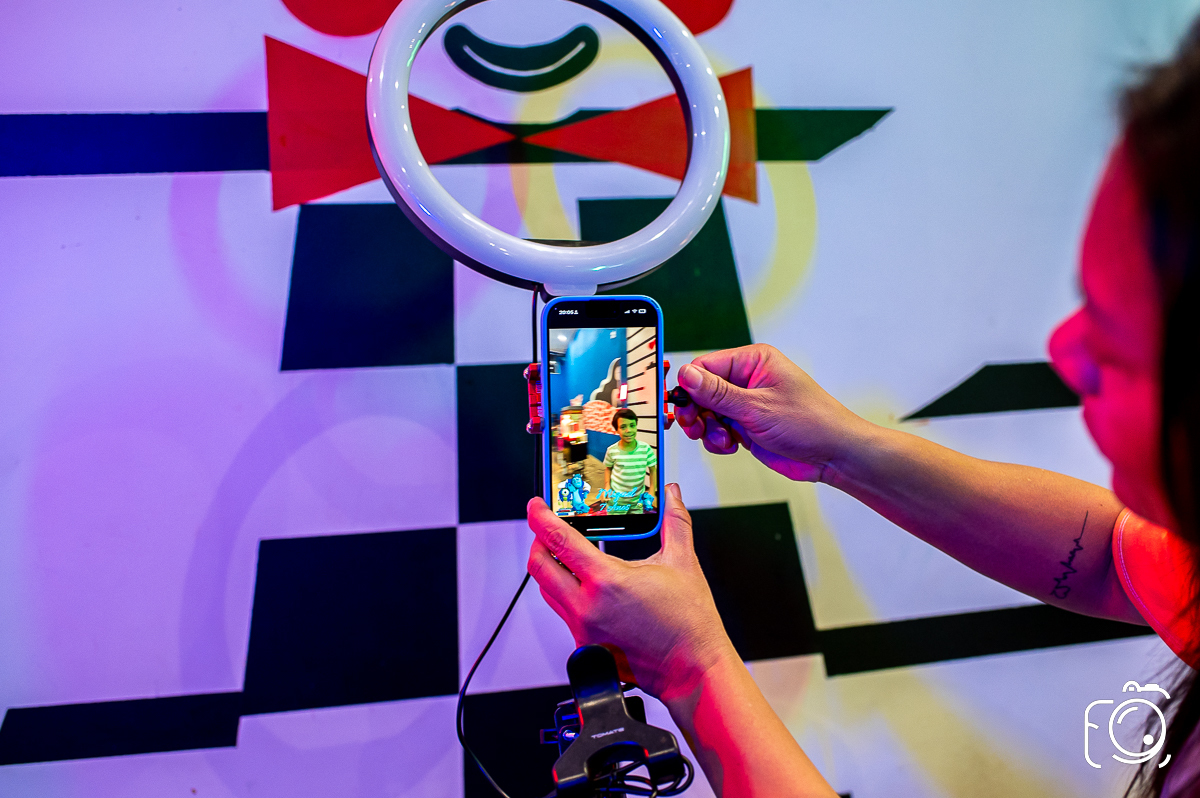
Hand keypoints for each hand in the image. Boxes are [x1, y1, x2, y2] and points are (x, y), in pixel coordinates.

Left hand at [526, 483, 737, 701]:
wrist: (693, 670)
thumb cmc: (689, 624)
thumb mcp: (683, 563)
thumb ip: (675, 522)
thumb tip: (672, 494)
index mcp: (607, 580)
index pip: (558, 540)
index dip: (540, 518)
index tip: (535, 506)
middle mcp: (588, 607)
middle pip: (539, 567)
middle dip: (537, 542)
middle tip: (545, 530)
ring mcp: (583, 631)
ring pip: (548, 592)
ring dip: (550, 570)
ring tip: (565, 557)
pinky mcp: (585, 648)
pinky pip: (564, 615)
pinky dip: (568, 596)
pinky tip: (586, 590)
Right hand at [674, 344, 871, 482]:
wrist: (833, 454)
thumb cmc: (810, 423)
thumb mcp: (757, 407)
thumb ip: (718, 393)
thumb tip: (687, 375)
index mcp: (753, 361)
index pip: (705, 365)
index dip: (688, 385)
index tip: (679, 405)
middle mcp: (748, 379)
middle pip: (701, 390)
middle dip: (697, 411)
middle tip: (694, 426)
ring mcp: (747, 403)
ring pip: (707, 412)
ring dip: (708, 429)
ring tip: (724, 439)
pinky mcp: (747, 424)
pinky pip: (718, 428)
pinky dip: (718, 439)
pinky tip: (732, 445)